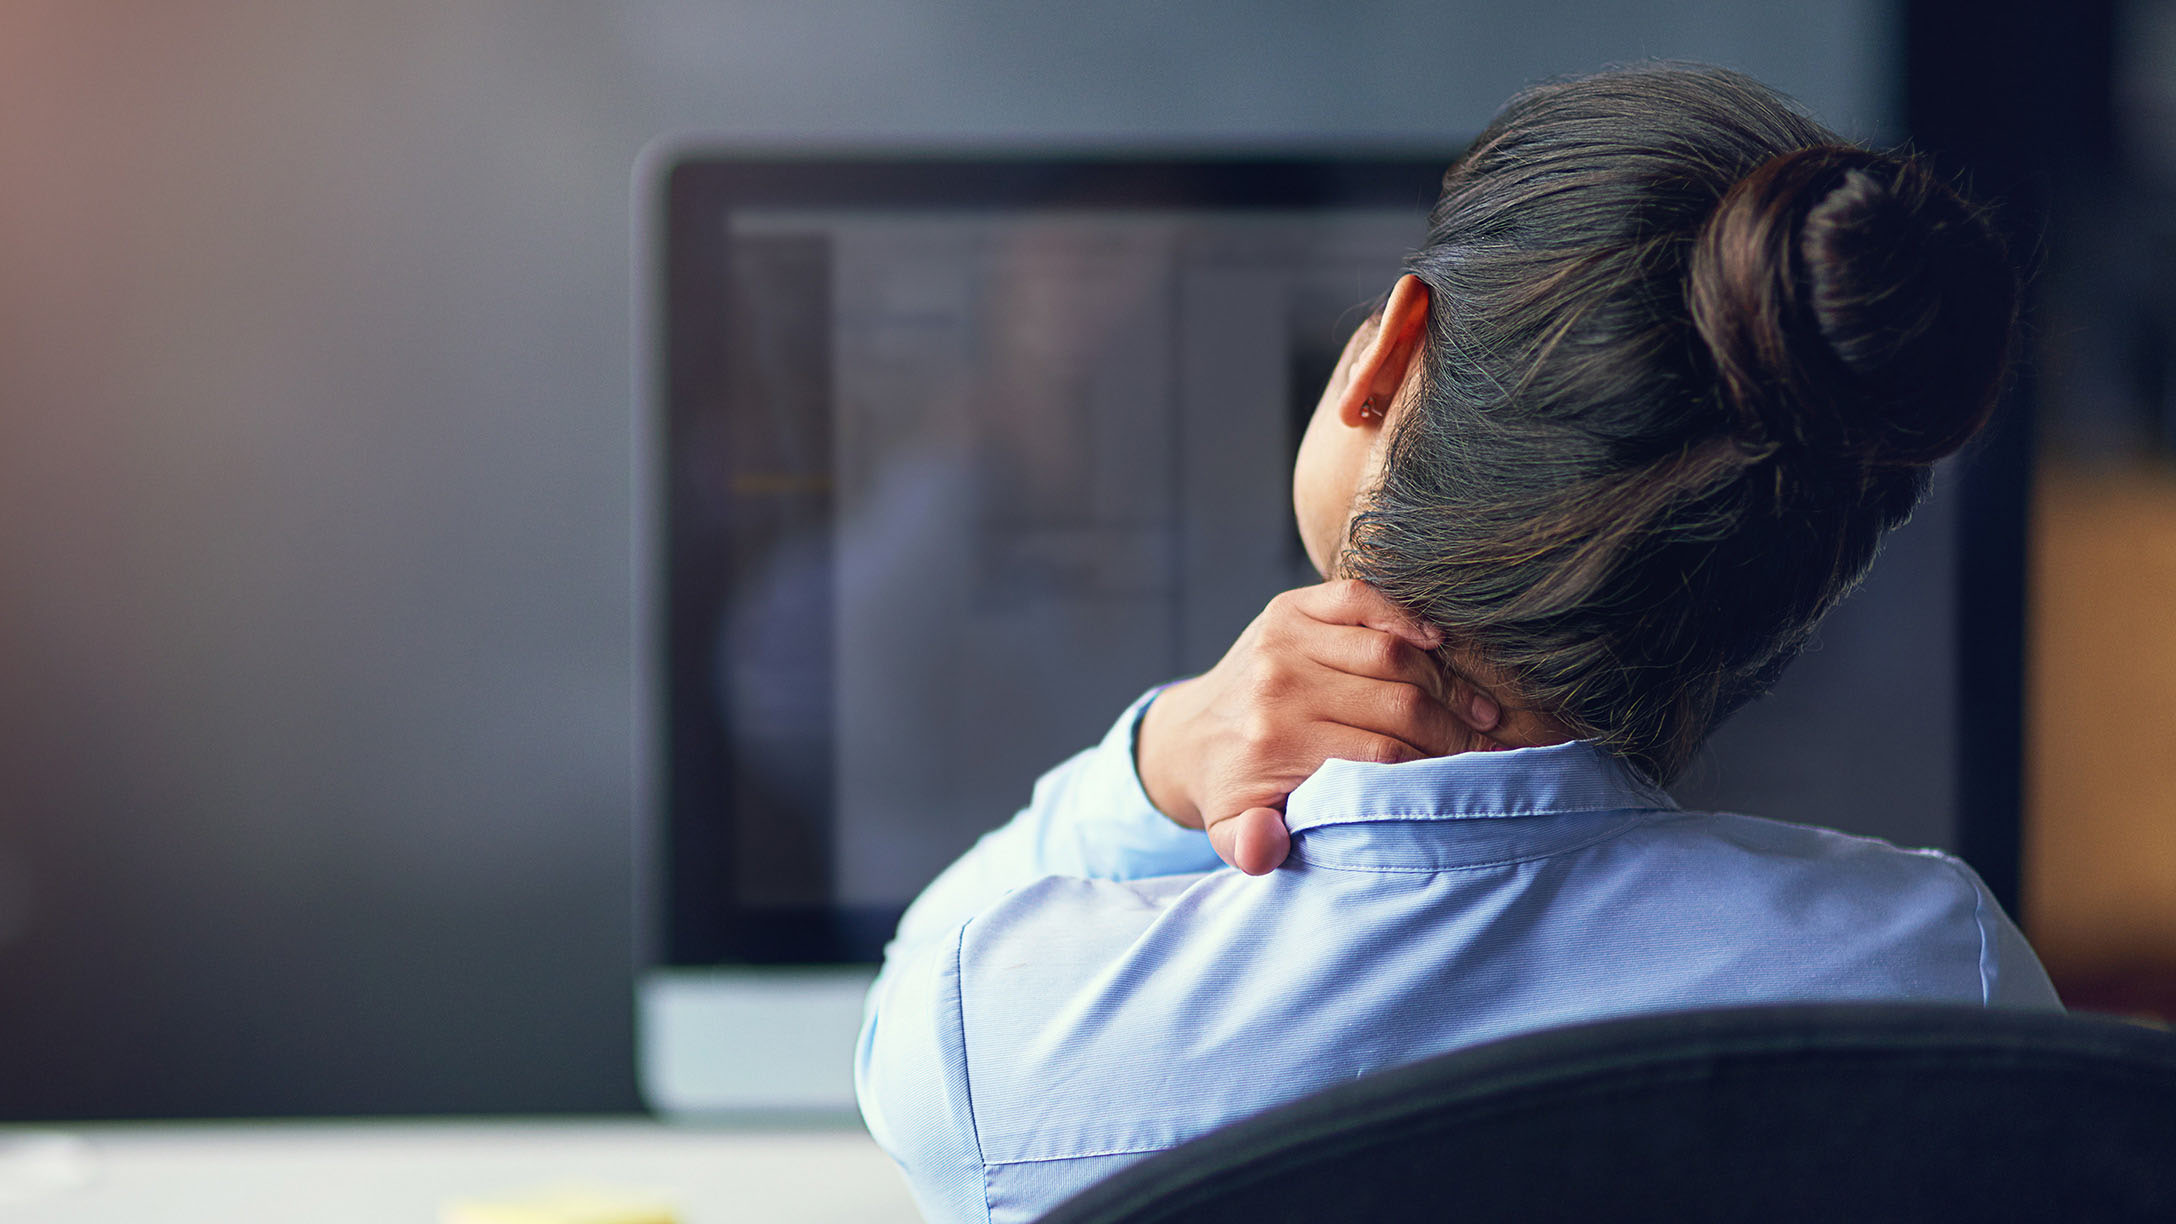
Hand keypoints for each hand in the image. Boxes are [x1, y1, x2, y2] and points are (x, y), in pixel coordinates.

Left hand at [1135, 580, 1504, 875]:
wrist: (1190, 735)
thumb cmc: (1233, 790)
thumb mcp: (1232, 831)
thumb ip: (1250, 846)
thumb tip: (1267, 846)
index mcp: (1273, 741)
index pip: (1382, 754)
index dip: (1436, 768)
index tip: (1475, 781)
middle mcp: (1280, 684)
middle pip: (1396, 701)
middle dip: (1453, 730)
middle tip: (1489, 750)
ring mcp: (1285, 639)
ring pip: (1392, 652)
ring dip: (1446, 681)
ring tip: (1478, 712)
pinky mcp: (1290, 607)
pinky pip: (1361, 598)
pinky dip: (1407, 614)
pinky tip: (1441, 643)